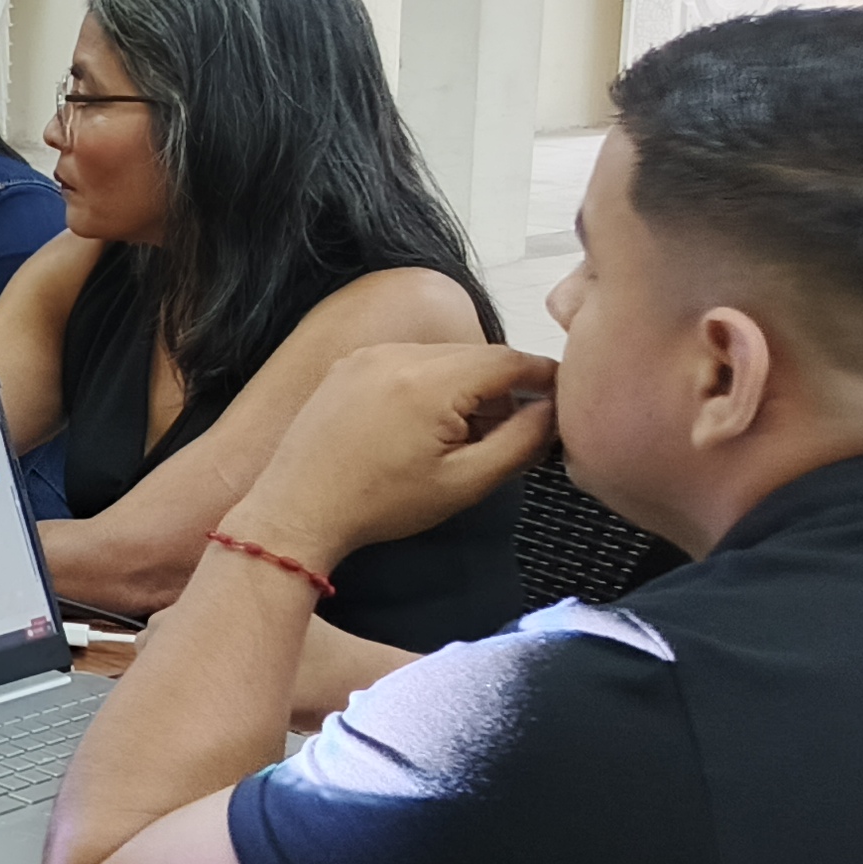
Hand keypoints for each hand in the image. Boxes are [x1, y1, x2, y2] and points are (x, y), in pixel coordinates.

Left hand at [222, 342, 558, 573]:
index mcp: (428, 381)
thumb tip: (555, 411)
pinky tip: (428, 426)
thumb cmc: (377, 504)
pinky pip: (409, 361)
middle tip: (515, 431)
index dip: (545, 378)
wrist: (298, 508)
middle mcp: (396, 355)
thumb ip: (521, 441)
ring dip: (468, 386)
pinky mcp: (349, 364)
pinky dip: (431, 383)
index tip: (564, 398)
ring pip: (444, 357)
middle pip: (477, 356)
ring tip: (465, 437)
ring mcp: (368, 355)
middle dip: (505, 388)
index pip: (510, 360)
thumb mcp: (466, 482)